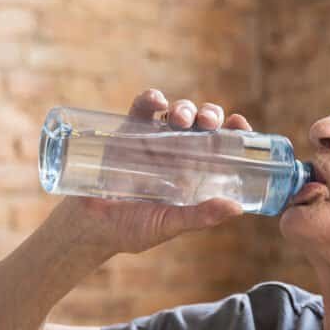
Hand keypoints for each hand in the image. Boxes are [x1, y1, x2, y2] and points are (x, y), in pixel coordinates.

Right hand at [63, 88, 254, 254]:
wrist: (89, 227)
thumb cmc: (132, 229)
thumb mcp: (169, 224)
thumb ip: (200, 216)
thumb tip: (237, 208)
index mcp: (195, 174)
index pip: (222, 147)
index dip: (234, 133)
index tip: (240, 124)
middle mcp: (178, 154)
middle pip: (203, 125)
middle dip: (210, 116)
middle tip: (209, 122)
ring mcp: (153, 141)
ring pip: (177, 113)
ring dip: (184, 108)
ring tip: (182, 119)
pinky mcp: (127, 132)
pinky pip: (142, 108)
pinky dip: (151, 100)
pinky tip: (158, 102)